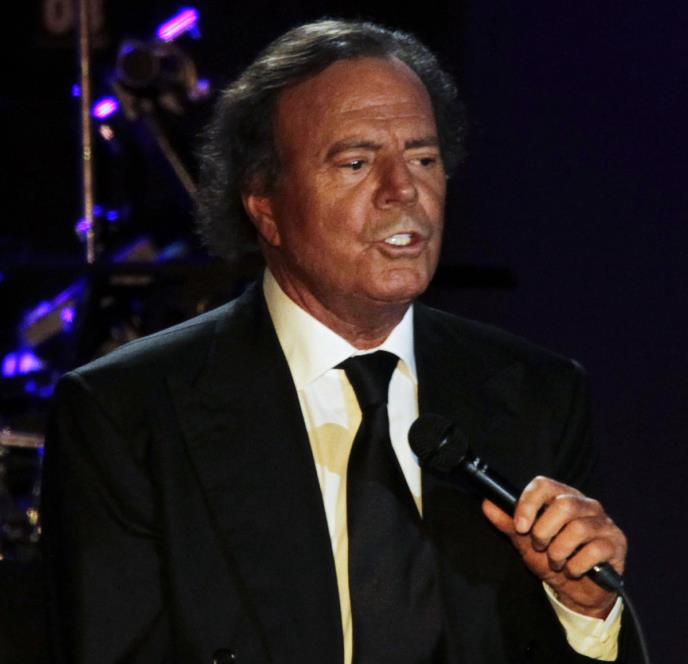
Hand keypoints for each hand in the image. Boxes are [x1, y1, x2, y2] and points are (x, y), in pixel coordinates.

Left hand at [482, 476, 626, 617]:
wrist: (577, 590)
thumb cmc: (553, 558)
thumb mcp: (525, 542)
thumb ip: (508, 523)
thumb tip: (488, 504)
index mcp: (562, 496)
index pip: (544, 484)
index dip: (529, 503)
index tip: (520, 526)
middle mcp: (585, 505)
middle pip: (564, 505)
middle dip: (544, 531)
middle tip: (539, 546)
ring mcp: (603, 523)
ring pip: (578, 528)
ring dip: (559, 551)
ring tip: (555, 561)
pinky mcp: (616, 544)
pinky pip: (595, 550)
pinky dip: (576, 565)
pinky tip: (572, 570)